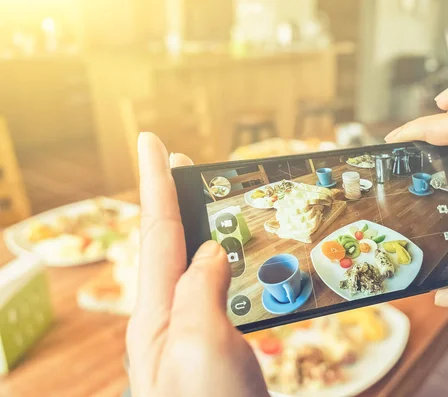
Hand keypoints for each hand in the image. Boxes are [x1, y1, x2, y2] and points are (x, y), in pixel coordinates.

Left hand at [126, 132, 267, 396]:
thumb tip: (212, 250)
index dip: (155, 183)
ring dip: (213, 229)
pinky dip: (239, 266)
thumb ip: (200, 289)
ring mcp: (197, 333)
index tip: (154, 142)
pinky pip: (228, 291)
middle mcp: (172, 318)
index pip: (157, 231)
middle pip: (175, 243)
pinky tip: (248, 262)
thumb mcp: (198, 345)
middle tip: (190, 167)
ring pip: (204, 266)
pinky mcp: (223, 346)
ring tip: (223, 203)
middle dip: (179, 198)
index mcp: (158, 314)